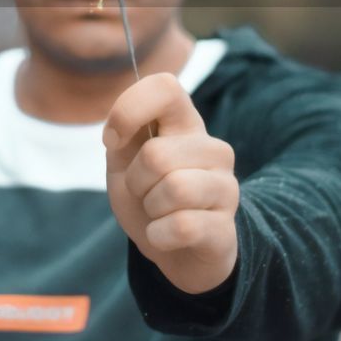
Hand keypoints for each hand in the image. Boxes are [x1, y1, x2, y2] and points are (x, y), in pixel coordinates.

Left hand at [102, 73, 238, 294]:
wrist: (178, 253)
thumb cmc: (149, 198)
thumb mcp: (125, 163)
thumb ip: (121, 137)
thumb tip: (116, 133)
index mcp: (186, 123)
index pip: (165, 87)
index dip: (129, 110)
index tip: (113, 140)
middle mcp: (214, 149)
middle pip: (156, 154)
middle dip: (135, 182)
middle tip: (145, 193)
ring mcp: (225, 187)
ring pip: (173, 189)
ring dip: (150, 209)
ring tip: (160, 213)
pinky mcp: (226, 226)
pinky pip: (182, 226)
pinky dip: (159, 235)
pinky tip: (167, 235)